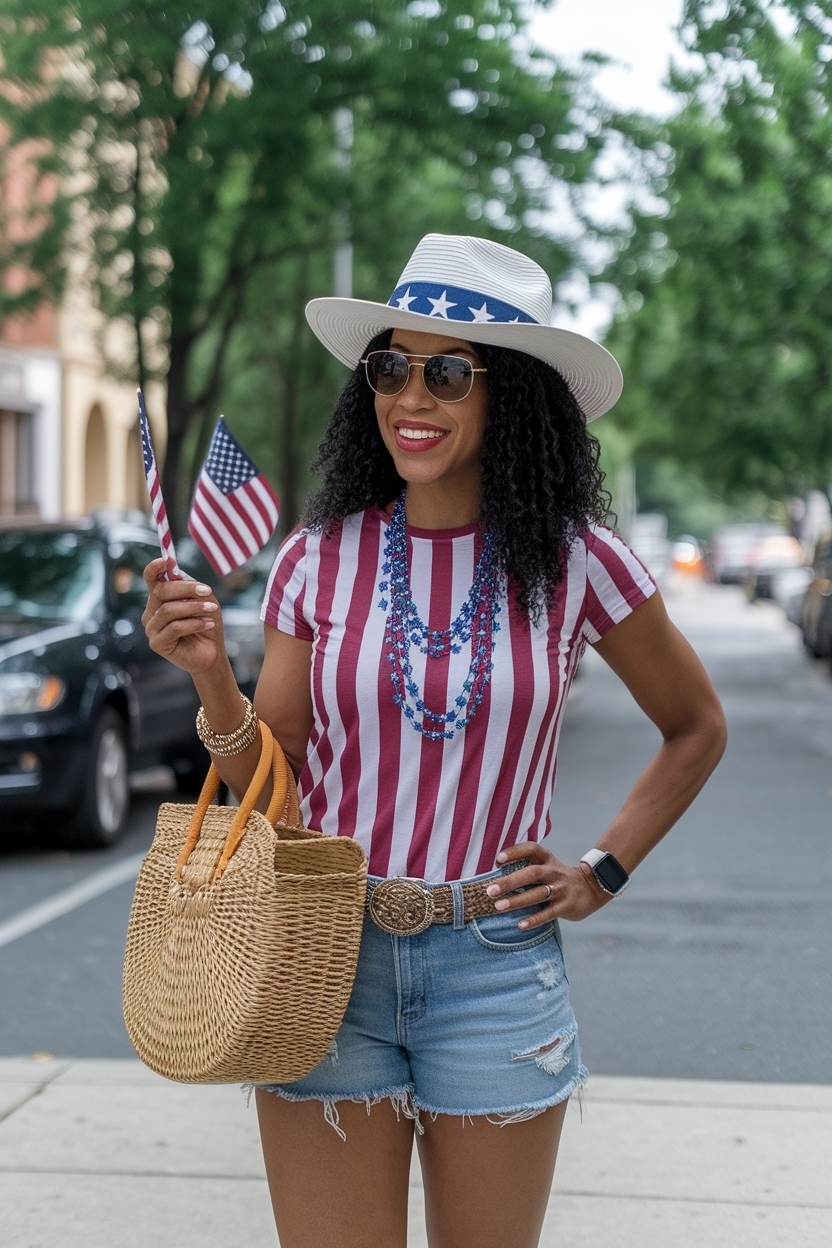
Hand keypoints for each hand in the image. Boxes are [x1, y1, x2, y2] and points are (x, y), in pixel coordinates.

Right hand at [141, 558, 225, 675]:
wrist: (212, 652)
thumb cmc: (207, 623)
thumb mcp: (203, 599)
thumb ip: (190, 586)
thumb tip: (175, 571)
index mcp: (160, 598)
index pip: (151, 578)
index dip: (155, 567)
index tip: (168, 560)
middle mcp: (151, 611)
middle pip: (160, 591)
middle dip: (186, 588)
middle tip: (208, 591)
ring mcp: (151, 628)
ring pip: (168, 610)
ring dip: (193, 607)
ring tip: (213, 609)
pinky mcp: (156, 643)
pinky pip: (174, 628)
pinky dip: (194, 624)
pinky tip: (208, 624)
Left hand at [485, 841, 610, 927]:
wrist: (593, 887)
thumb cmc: (558, 877)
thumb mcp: (547, 866)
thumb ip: (527, 868)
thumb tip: (496, 876)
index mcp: (547, 860)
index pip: (531, 849)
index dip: (515, 852)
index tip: (498, 859)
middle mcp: (553, 872)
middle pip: (531, 873)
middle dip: (510, 882)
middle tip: (490, 890)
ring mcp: (561, 889)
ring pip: (537, 894)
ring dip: (517, 901)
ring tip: (498, 907)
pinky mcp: (567, 905)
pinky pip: (549, 913)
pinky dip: (534, 919)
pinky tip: (520, 925)